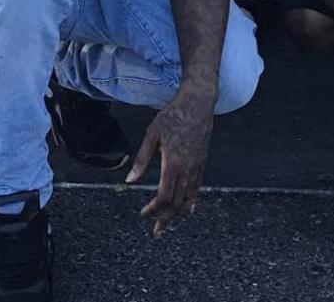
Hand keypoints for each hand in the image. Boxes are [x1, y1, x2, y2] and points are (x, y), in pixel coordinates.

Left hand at [125, 88, 213, 235]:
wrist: (198, 102)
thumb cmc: (173, 115)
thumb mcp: (152, 134)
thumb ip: (142, 159)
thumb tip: (130, 179)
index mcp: (173, 162)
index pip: (164, 196)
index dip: (153, 208)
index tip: (144, 214)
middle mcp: (188, 168)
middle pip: (178, 202)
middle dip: (167, 219)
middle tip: (157, 231)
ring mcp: (197, 166)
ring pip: (189, 198)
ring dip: (179, 213)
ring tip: (169, 223)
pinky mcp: (203, 162)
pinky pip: (197, 187)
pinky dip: (192, 201)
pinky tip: (188, 207)